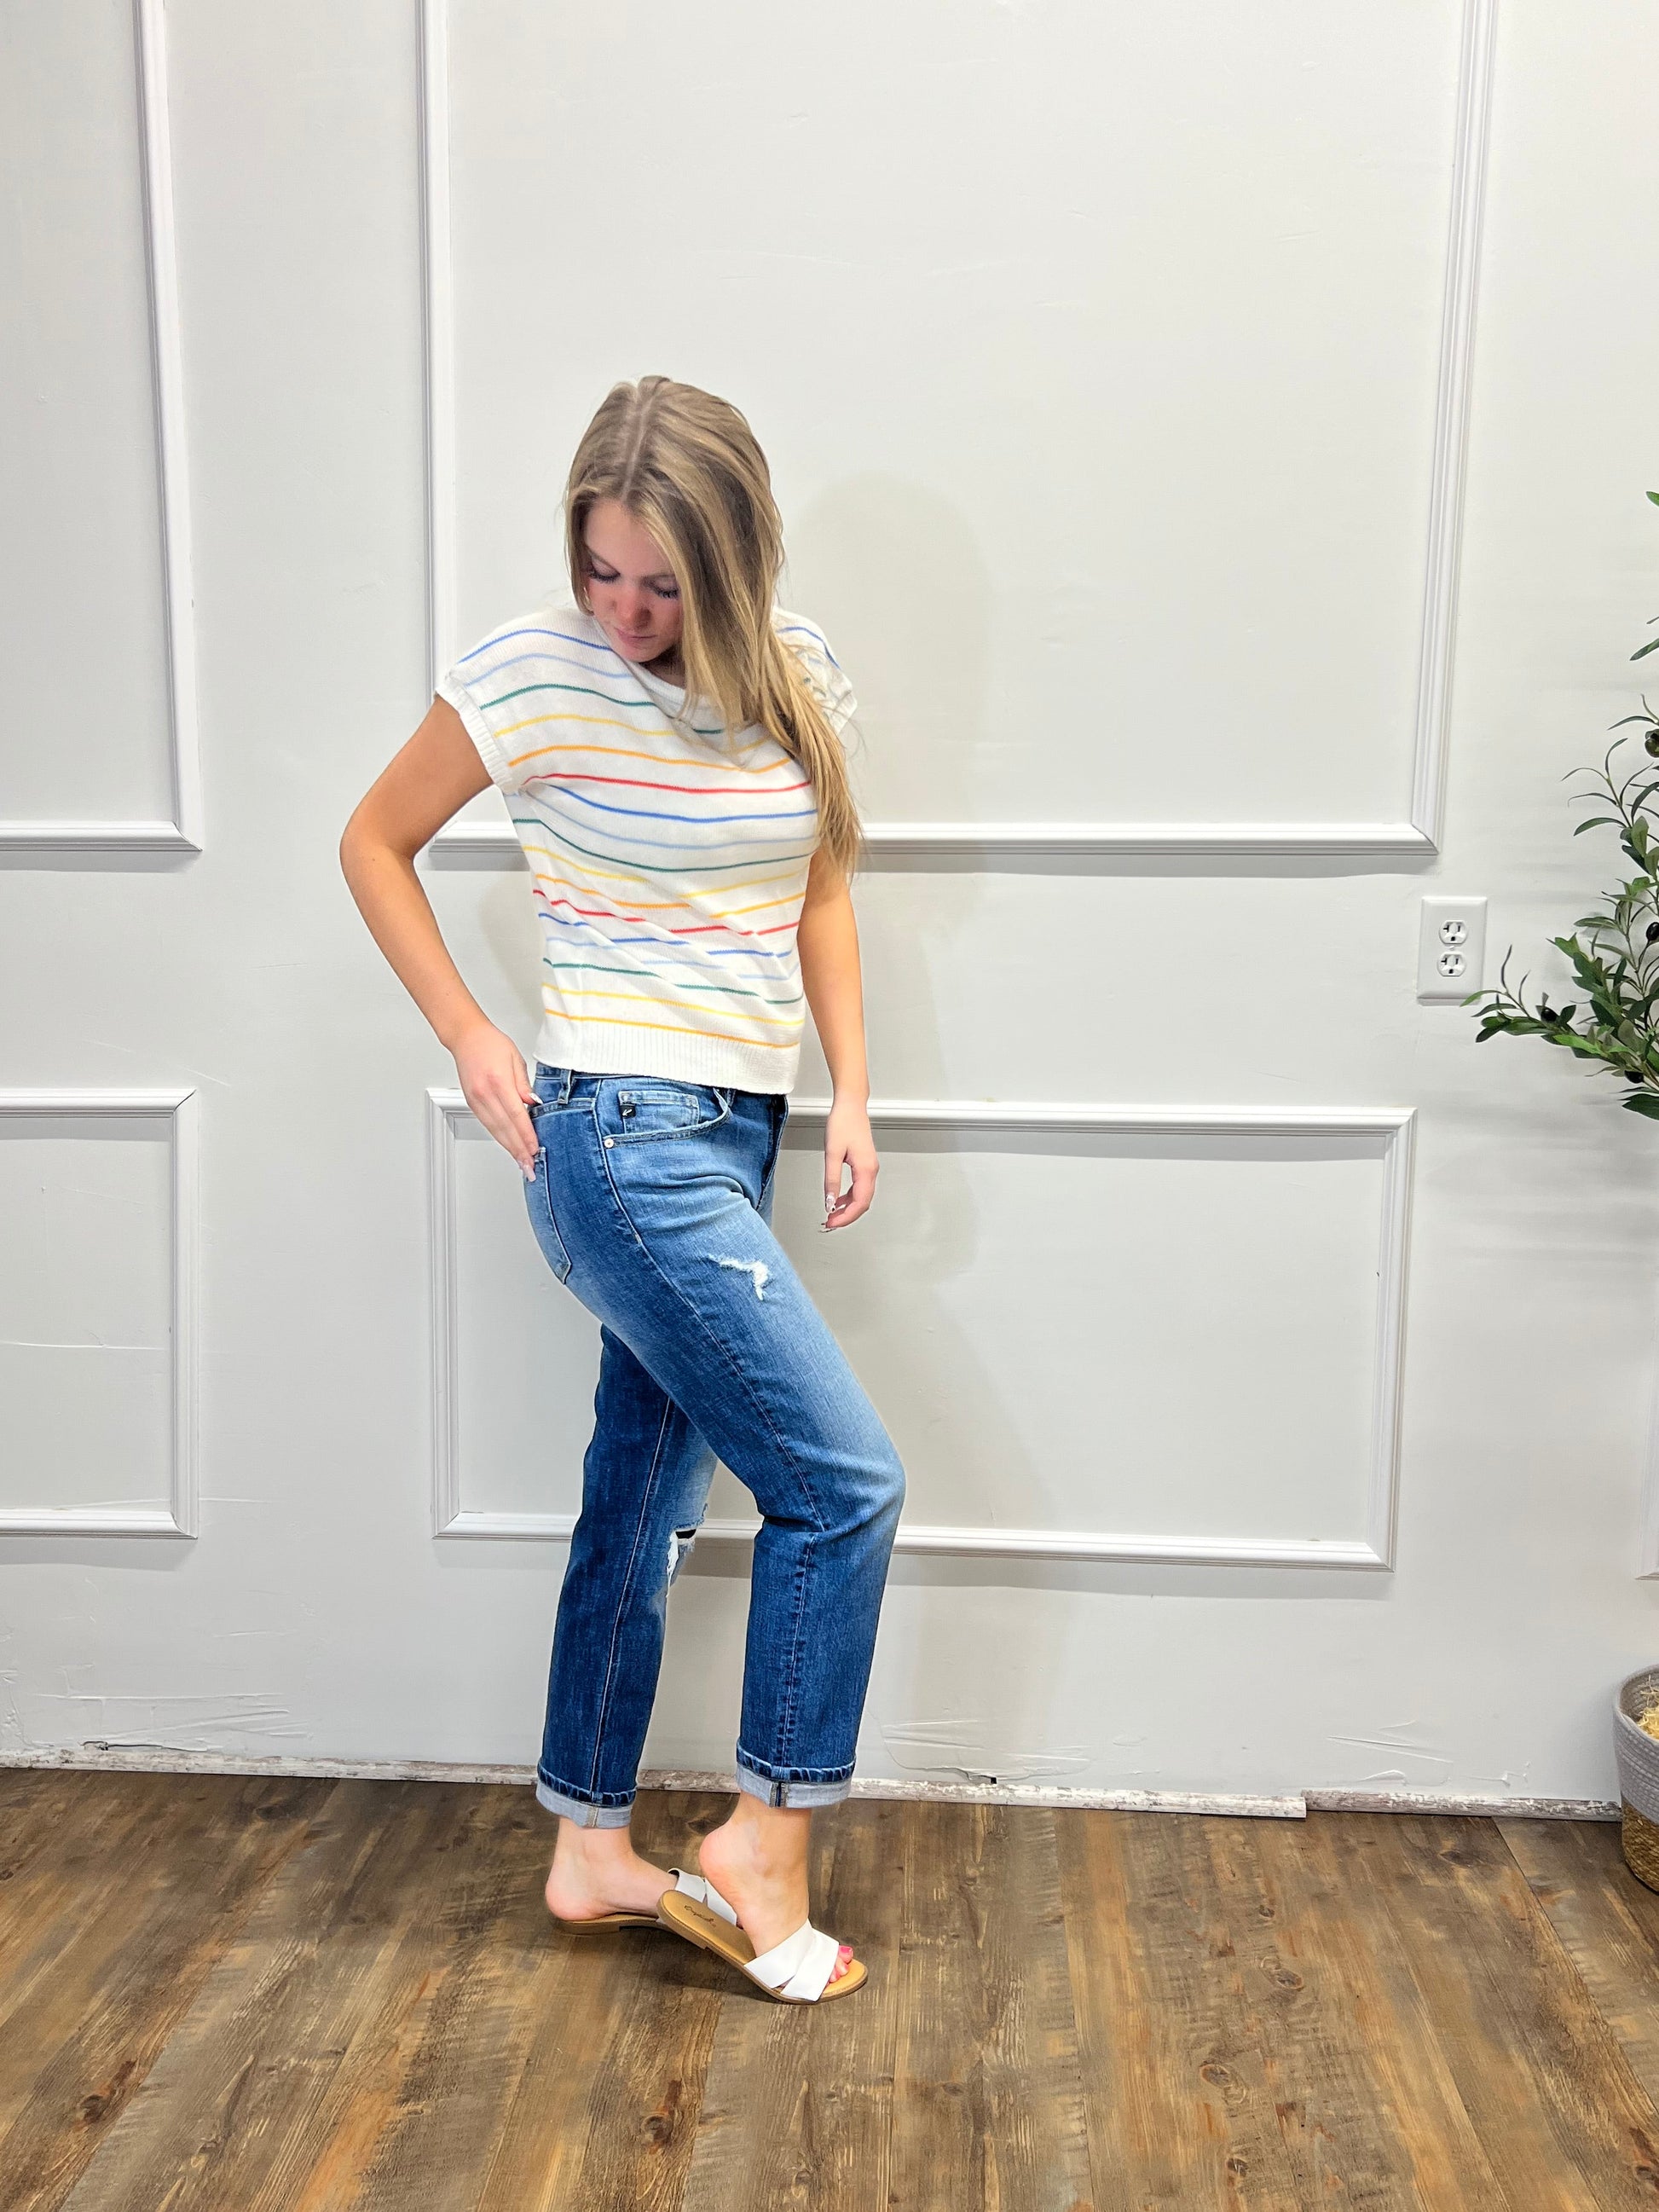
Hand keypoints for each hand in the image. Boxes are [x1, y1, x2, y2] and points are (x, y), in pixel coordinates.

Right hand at [451, 1019, 538, 1176]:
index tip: (535, 1149)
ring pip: (495, 1130)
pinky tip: (508, 1146)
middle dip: (519, 1150)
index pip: (516, 1116)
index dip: (526, 1136)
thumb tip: (533, 1105)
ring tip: (522, 1162)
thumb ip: (524, 1085)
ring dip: (509, 1148)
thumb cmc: (491, 1043)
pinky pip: (488, 1125)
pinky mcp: (472, 1103)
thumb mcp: (516, 1059)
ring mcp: (476, 1100)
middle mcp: (484, 1094)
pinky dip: (500, 1138)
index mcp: (498, 1082)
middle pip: (505, 1129)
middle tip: (530, 1167)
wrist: (467, 1037)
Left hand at [822, 1097, 876, 1229]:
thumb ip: (831, 1180)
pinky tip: (837, 1199)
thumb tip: (830, 1202)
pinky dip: (849, 1197)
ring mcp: (870, 1167)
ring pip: (862, 1196)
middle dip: (847, 1216)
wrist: (850, 1105)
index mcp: (866, 1170)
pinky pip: (860, 1187)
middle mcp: (871, 1170)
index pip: (859, 1203)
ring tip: (831, 1214)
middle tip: (830, 1223)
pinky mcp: (865, 1164)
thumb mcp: (832, 1153)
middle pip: (863, 1203)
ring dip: (848, 1208)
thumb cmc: (843, 1123)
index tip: (832, 1223)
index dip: (846, 1217)